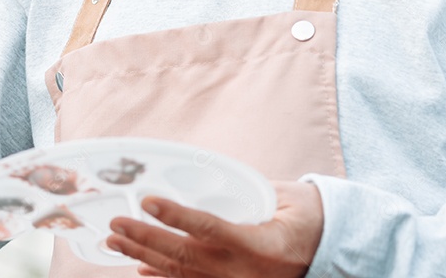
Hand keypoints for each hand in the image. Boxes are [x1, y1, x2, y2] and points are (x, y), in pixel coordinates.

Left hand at [106, 180, 322, 277]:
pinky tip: (141, 267)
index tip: (148, 202)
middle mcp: (246, 272)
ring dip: (145, 257)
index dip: (177, 217)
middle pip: (186, 257)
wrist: (330, 252)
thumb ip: (244, 193)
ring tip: (115, 242)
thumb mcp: (285, 198)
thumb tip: (199, 177)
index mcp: (263, 245)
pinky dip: (164, 276)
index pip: (211, 229)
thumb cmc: (308, 218)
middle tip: (116, 225)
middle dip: (146, 240)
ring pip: (183, 274)